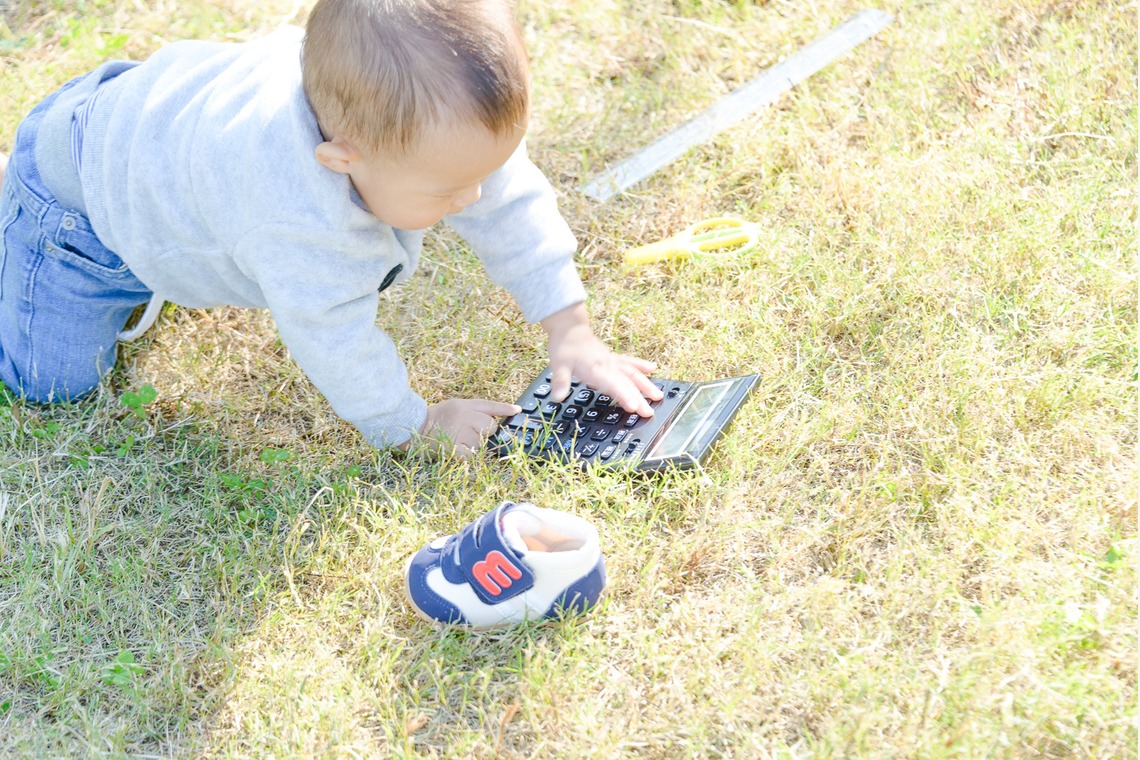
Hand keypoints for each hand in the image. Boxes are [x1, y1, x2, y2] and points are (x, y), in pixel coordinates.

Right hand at [404, 398, 519, 456]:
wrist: (412, 428)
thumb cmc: (434, 418)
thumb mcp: (454, 406)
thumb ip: (474, 410)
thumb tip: (495, 420)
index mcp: (465, 405)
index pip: (490, 406)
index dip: (505, 409)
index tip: (517, 411)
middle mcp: (465, 416)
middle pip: (491, 427)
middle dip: (484, 432)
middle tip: (467, 433)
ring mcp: (461, 432)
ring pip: (482, 443)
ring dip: (474, 445)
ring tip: (456, 440)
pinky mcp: (455, 448)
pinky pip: (472, 455)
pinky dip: (467, 455)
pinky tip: (456, 450)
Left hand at [541, 303, 661, 416]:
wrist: (569, 327)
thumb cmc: (564, 346)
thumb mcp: (558, 365)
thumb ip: (560, 382)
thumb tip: (557, 397)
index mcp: (595, 369)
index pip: (613, 385)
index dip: (624, 396)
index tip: (634, 407)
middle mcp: (607, 365)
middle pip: (627, 382)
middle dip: (639, 397)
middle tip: (649, 412)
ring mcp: (612, 361)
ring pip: (633, 373)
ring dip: (646, 385)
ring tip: (658, 396)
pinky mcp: (613, 358)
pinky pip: (630, 362)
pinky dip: (642, 366)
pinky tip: (653, 369)